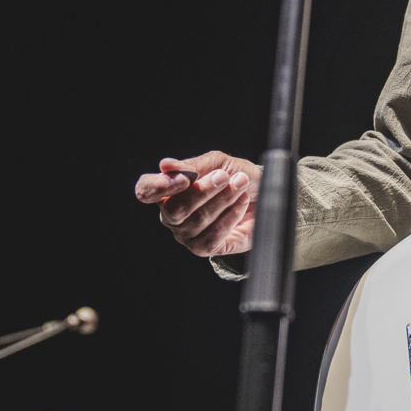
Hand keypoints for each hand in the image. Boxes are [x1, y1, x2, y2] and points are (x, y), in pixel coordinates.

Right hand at [134, 151, 260, 257]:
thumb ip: (193, 164)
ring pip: (197, 220)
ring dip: (223, 199)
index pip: (145, 191)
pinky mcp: (204, 248)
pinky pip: (213, 235)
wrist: (264, 196)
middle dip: (203, 191)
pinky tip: (242, 203)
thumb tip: (165, 165)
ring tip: (240, 185)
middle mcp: (172, 215)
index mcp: (168, 190)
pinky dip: (231, 215)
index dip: (158, 186)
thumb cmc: (237, 177)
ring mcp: (186, 234)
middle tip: (224, 177)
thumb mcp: (218, 163)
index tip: (184, 178)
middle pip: (174, 209)